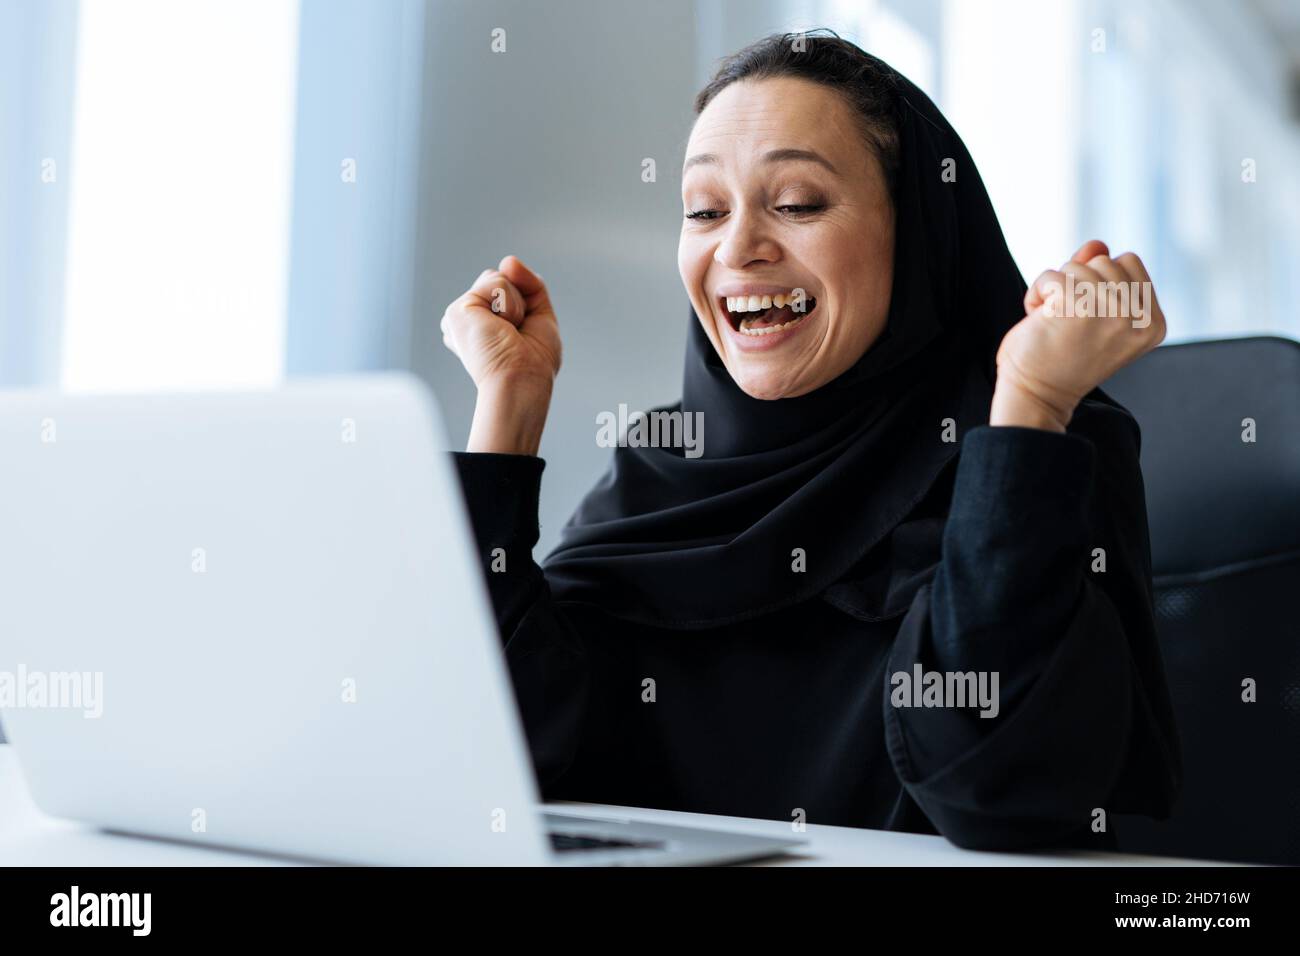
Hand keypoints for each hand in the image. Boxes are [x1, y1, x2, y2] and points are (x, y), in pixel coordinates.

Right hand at [441, 256, 561, 453]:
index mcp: (483, 322)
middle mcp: (469, 318)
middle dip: (522, 301)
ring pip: (500, 278)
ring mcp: (461, 314)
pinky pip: (496, 282)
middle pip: (504, 278)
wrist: (521, 381)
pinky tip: (499, 328)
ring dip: (516, 306)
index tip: (521, 338)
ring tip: (507, 333)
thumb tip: (507, 260)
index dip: (527, 305)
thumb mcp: (540, 315)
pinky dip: (509, 304)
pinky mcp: (457, 310)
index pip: (510, 287)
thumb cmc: (533, 362)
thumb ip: (529, 283)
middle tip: (515, 335)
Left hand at [990, 240, 1165, 431]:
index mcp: (1154, 321)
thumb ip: (1099, 274)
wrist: (1038, 395)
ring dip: (1056, 289)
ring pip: (1078, 265)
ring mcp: (1112, 313)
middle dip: (1078, 282)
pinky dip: (1037, 294)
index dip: (1100, 280)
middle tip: (1069, 321)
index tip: (1091, 317)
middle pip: (1104, 260)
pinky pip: (1051, 276)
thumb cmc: (1062, 355)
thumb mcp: (1092, 311)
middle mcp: (1140, 318)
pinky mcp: (1079, 309)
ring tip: (1055, 322)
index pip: (1130, 262)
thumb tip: (1097, 244)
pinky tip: (1040, 321)